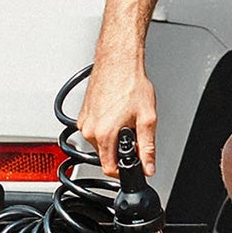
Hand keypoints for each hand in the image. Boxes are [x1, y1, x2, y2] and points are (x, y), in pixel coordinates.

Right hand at [78, 55, 157, 177]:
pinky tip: (116, 112)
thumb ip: (147, 147)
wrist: (118, 61)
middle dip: (121, 150)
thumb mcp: (147, 119)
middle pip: (106, 156)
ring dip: (113, 138)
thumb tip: (148, 166)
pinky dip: (106, 127)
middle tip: (134, 132)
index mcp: (104, 134)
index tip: (133, 166)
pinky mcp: (83, 114)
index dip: (124, 171)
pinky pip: (95, 130)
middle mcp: (89, 130)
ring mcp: (84, 122)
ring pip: (100, 143)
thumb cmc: (130, 83)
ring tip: (125, 118)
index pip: (110, 169)